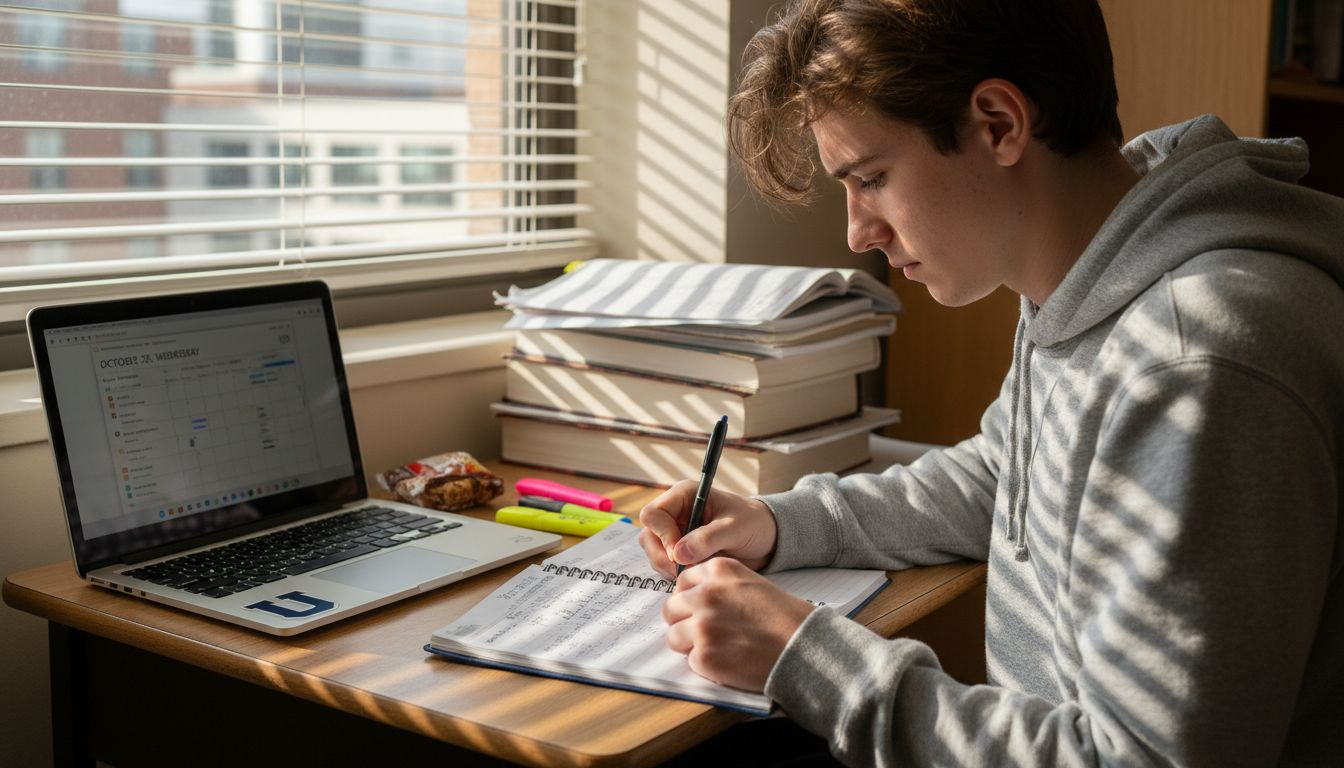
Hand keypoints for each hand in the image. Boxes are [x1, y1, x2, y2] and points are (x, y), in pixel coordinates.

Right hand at [638, 480, 777, 578]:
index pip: (652, 514)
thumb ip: (707, 539)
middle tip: (684, 571)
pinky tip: (695, 573)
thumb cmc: (753, 524)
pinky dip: (674, 573)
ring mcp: (675, 532)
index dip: (662, 535)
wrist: (766, 539)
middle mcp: (675, 512)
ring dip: (668, 567)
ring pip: (653, 553)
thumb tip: (678, 554)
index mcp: (684, 496)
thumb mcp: (734, 529)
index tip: (680, 554)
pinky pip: (664, 565)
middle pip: (648, 536)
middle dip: (662, 556)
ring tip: (695, 571)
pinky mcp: (679, 551)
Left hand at [662, 558, 813, 690]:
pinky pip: (690, 660)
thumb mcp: (750, 583)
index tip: (702, 609)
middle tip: (706, 632)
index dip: (690, 598)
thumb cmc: (783, 617)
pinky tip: (728, 661)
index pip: (683, 582)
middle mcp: (705, 594)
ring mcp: (702, 626)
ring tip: (718, 648)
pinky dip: (706, 664)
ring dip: (691, 644)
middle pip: (671, 608)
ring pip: (674, 635)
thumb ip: (719, 586)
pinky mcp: (704, 656)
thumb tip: (690, 599)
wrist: (804, 646)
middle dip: (684, 621)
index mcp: (718, 570)